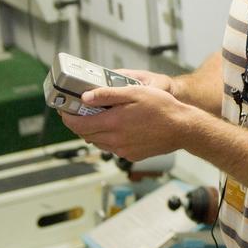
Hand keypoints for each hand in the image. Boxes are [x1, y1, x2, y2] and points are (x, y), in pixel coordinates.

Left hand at [59, 78, 194, 160]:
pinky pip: (111, 147)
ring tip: (101, 117)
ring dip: (94, 131)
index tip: (65, 111)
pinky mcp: (130, 155)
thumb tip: (86, 97)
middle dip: (79, 123)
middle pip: (85, 134)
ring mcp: (122, 149)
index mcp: (113, 122)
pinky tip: (118, 127)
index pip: (78, 125)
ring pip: (98, 142)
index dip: (68, 118)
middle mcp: (115, 139)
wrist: (182, 128)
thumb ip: (108, 95)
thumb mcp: (135, 92)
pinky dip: (108, 138)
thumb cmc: (162, 107)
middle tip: (80, 111)